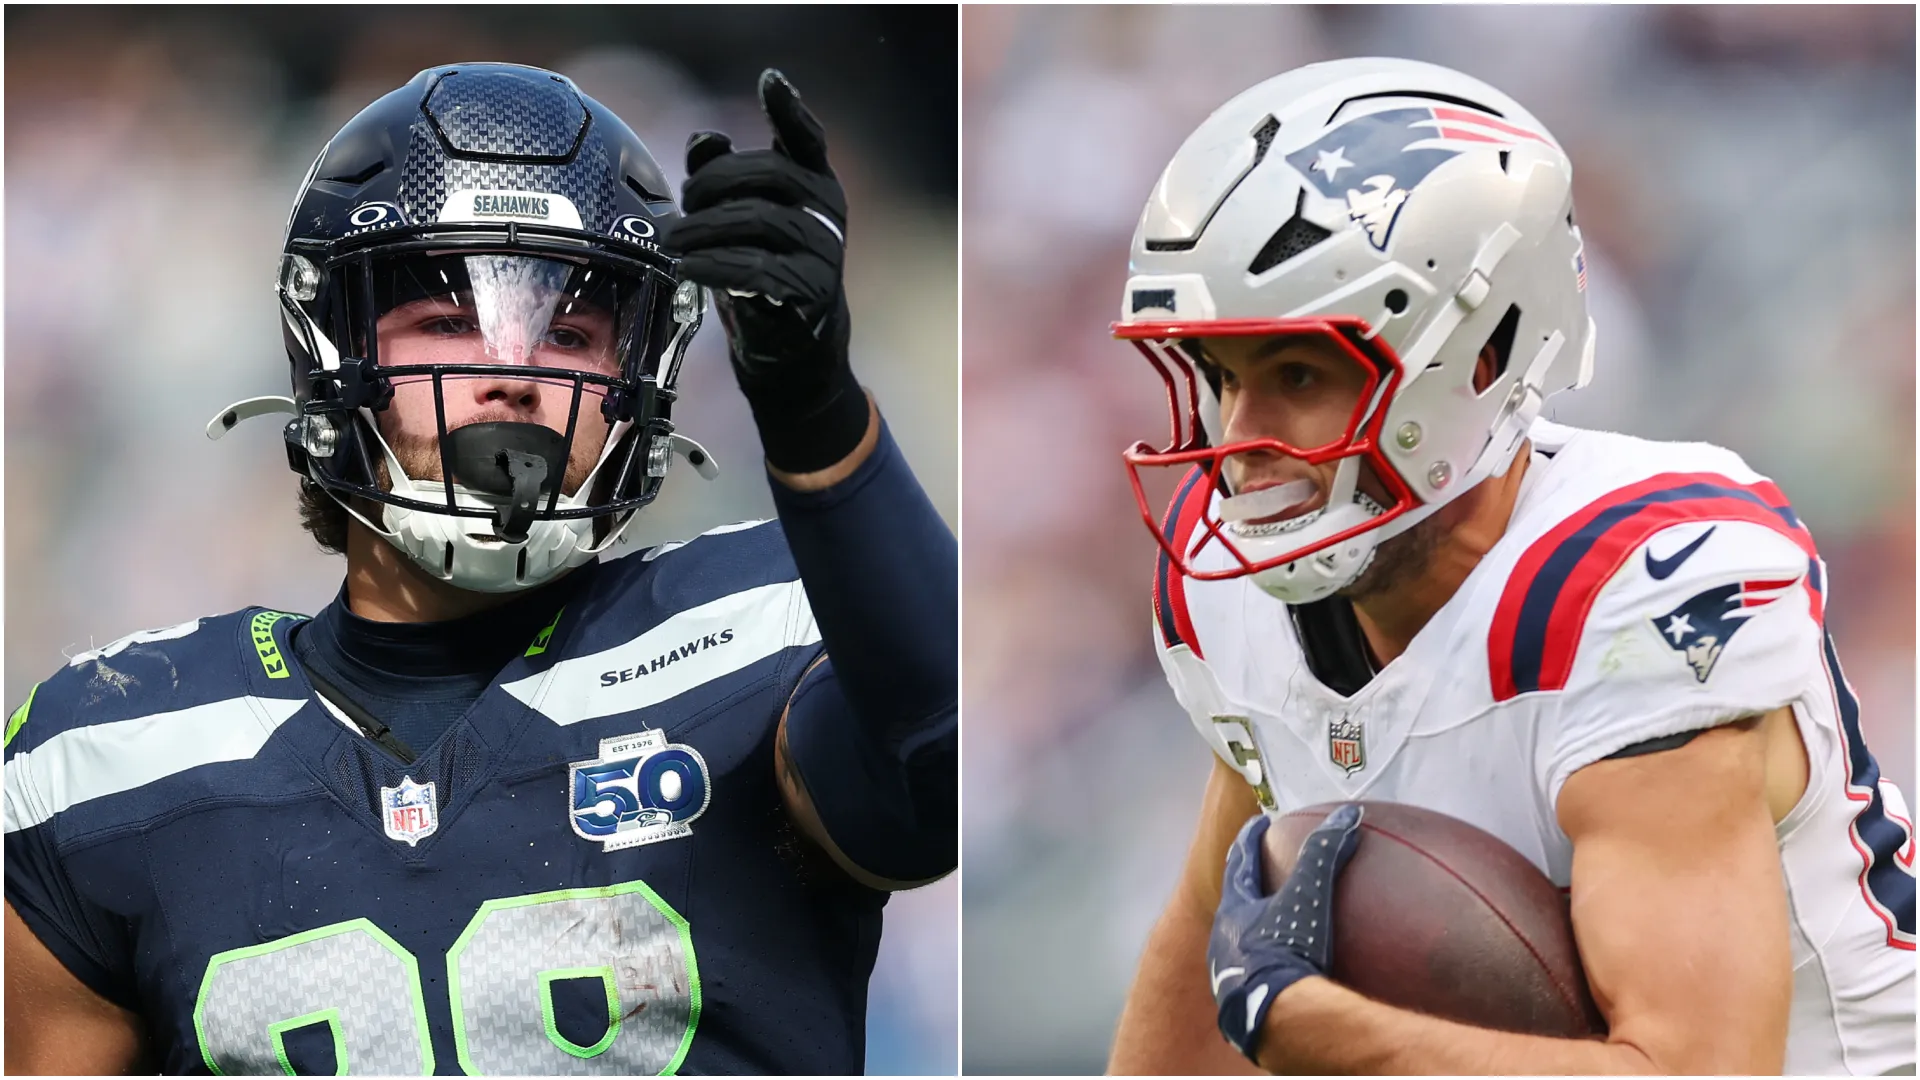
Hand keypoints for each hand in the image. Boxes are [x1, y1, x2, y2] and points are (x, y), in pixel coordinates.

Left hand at [664, 69, 864, 474]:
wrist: (791, 352)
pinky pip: (757, 269)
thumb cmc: (761, 277)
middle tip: (681, 205)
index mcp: (814, 186)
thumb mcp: (738, 224)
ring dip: (703, 229)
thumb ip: (722, 179)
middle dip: (712, 184)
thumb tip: (704, 139)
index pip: (806, 137)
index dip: (789, 108)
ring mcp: (824, 253)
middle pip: (767, 174)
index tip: (769, 81)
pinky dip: (715, 266)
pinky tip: (689, 269)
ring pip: (758, 221)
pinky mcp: (810, 293)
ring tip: (673, 244)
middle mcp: (827, 212)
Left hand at [1208, 804, 1362, 1062]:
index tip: (1259, 823)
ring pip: (1235, 940)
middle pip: (1231, 901)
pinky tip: (1276, 973)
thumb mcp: (1309, 897)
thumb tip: (1347, 816)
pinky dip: (1260, 964)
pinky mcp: (1239, 1003)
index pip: (1239, 862)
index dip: (1250, 839)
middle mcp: (1222, 939)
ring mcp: (1226, 973)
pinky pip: (1248, 975)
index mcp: (1234, 910)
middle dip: (1245, 882)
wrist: (1274, 1020)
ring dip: (1250, 926)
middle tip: (1259, 869)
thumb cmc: (1287, 953)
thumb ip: (1325, 854)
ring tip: (1269, 921)